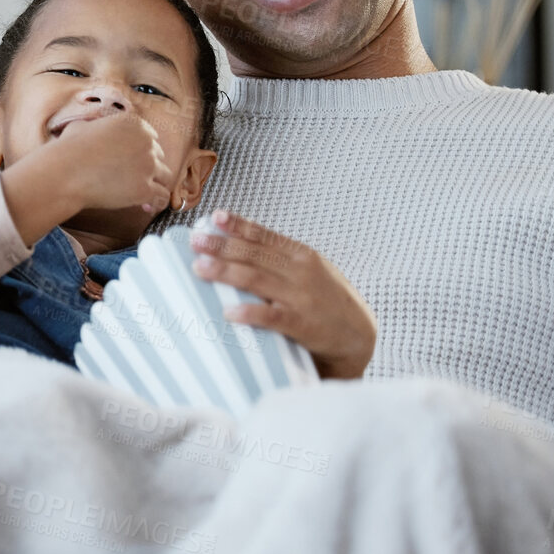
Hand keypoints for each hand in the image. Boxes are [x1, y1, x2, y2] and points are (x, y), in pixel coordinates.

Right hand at [43, 111, 171, 214]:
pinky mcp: (145, 189)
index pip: (151, 137)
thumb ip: (96, 127)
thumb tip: (89, 131)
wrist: (64, 173)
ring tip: (140, 193)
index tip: (133, 160)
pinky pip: (162, 196)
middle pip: (158, 156)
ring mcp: (148, 166)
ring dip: (153, 183)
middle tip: (132, 178)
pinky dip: (155, 202)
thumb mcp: (82, 126)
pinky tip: (145, 206)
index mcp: (134, 123)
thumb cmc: (68, 150)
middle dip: (146, 166)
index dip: (141, 150)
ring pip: (164, 176)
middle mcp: (146, 142)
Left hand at [189, 210, 376, 378]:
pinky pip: (272, 317)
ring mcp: (302, 297)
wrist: (358, 335)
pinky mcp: (302, 324)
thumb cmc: (325, 300)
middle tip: (196, 242)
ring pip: (257, 280)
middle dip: (221, 246)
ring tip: (200, 268)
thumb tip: (239, 245)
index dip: (238, 226)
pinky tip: (229, 312)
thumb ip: (280, 259)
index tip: (214, 218)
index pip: (264, 236)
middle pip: (254, 255)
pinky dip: (250, 313)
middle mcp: (301, 271)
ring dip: (226, 272)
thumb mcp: (309, 271)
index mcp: (301, 255)